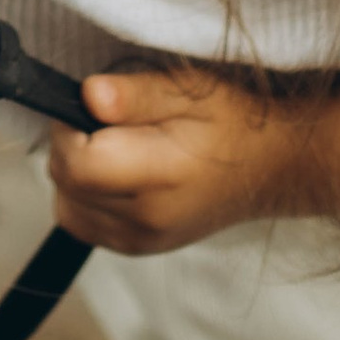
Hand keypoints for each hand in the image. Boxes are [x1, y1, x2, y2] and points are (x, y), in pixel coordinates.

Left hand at [48, 67, 295, 255]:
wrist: (272, 168)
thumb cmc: (233, 121)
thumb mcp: (191, 91)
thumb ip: (135, 95)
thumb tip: (87, 95)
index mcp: (160, 178)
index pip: (76, 164)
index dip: (70, 127)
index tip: (94, 107)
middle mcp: (146, 220)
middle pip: (66, 184)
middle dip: (71, 146)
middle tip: (109, 122)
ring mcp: (141, 241)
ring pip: (68, 206)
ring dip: (76, 174)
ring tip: (116, 148)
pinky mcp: (138, 248)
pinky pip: (83, 223)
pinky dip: (85, 197)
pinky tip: (117, 174)